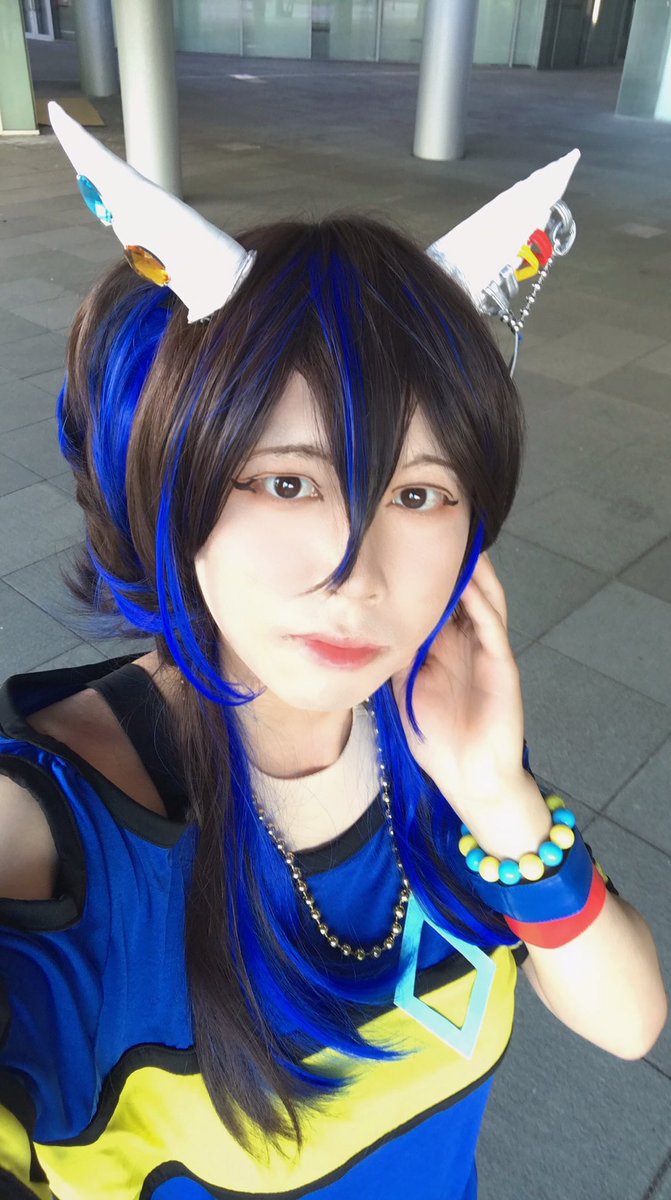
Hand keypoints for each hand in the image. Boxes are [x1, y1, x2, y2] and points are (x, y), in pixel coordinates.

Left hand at [390, 552, 533, 836]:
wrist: (469, 778)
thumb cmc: (437, 737)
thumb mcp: (404, 688)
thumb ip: (394, 656)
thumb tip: (363, 629)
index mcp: (446, 647)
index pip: (438, 599)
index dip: (426, 571)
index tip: (406, 540)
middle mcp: (469, 643)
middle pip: (464, 591)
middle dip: (454, 560)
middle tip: (439, 524)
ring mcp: (488, 652)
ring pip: (484, 600)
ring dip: (475, 572)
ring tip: (462, 540)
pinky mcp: (502, 667)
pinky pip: (493, 627)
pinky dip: (482, 603)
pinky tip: (470, 584)